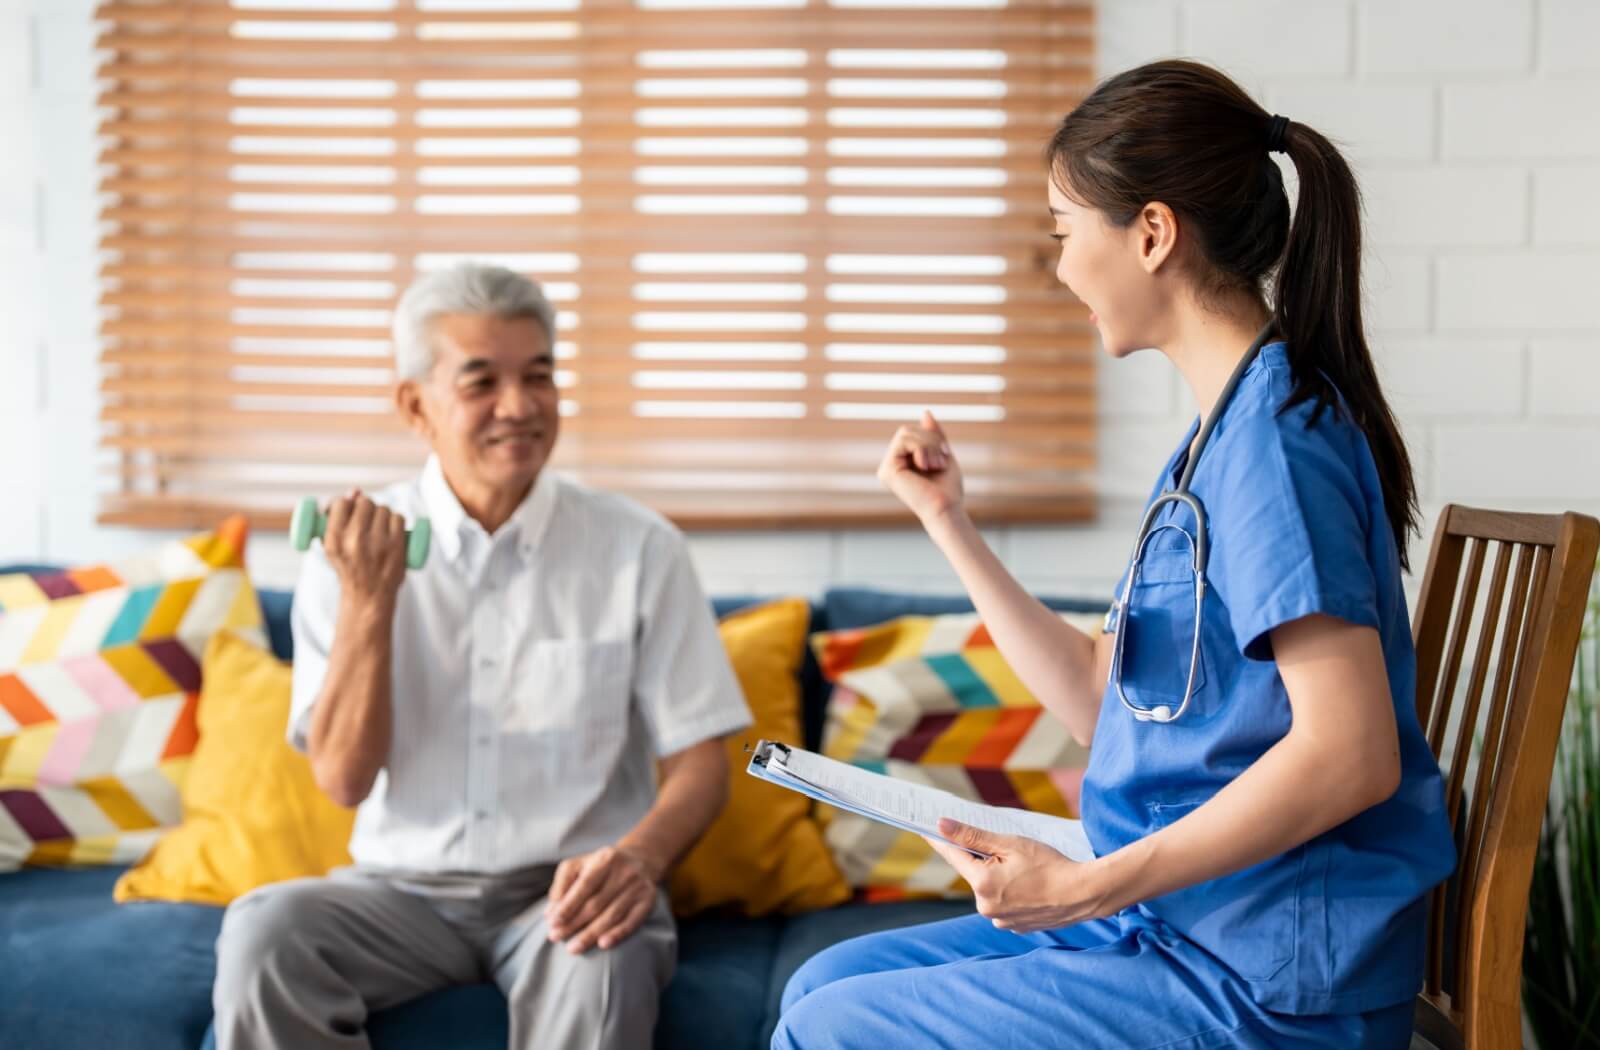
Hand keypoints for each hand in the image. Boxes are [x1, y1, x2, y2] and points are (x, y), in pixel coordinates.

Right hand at [322, 490, 407, 606]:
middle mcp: (354, 541)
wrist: (368, 596)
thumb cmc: (349, 568)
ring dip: (382, 513)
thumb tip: (355, 489)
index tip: (348, 508)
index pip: (341, 503)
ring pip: (383, 509)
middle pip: (365, 503)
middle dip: (366, 506)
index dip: (346, 502)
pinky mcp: (396, 546)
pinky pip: (398, 517)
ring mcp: (377, 543)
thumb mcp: (333, 547)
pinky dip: (396, 520)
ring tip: (378, 526)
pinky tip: (391, 528)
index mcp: (334, 540)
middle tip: (366, 518)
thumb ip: (339, 518)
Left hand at [545, 845, 659, 953]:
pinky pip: (632, 921)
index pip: (584, 885)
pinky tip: (602, 944)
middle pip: (596, 903)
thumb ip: (562, 884)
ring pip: (611, 915)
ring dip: (590, 934)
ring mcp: (638, 886)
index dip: (568, 905)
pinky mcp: (648, 900)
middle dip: (574, 923)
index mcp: (606, 858)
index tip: (552, 922)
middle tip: (556, 937)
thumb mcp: (579, 865)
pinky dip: (617, 934)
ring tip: (572, 948)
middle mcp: (624, 871)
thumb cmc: (600, 867)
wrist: (639, 861)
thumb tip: (551, 912)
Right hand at [877, 410, 964, 523]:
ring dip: (928, 445)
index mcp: (901, 463)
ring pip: (905, 432)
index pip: (911, 433)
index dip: (931, 437)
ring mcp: (886, 468)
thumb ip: (932, 434)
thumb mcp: (942, 453)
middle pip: (907, 429)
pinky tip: (926, 466)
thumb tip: (925, 413)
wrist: (946, 508)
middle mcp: (890, 465)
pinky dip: (921, 448)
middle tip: (940, 460)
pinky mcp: (887, 469)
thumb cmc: (947, 488)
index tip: (944, 455)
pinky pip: (903, 440)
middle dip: (930, 439)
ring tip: (935, 464)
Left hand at [924, 818, 1100, 933]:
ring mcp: (1000, 920)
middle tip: (1008, 850)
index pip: (952, 856)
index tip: (926, 827)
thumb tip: (942, 825)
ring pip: (989, 889)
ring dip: (998, 877)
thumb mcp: (1010, 844)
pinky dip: (1010, 892)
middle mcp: (985, 907)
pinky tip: (1030, 886)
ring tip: (1027, 871)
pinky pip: (1003, 904)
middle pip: (974, 873)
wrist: (1082, 894)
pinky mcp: (1014, 927)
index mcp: (982, 883)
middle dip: (984, 859)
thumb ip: (973, 836)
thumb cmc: (1049, 865)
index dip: (940, 840)